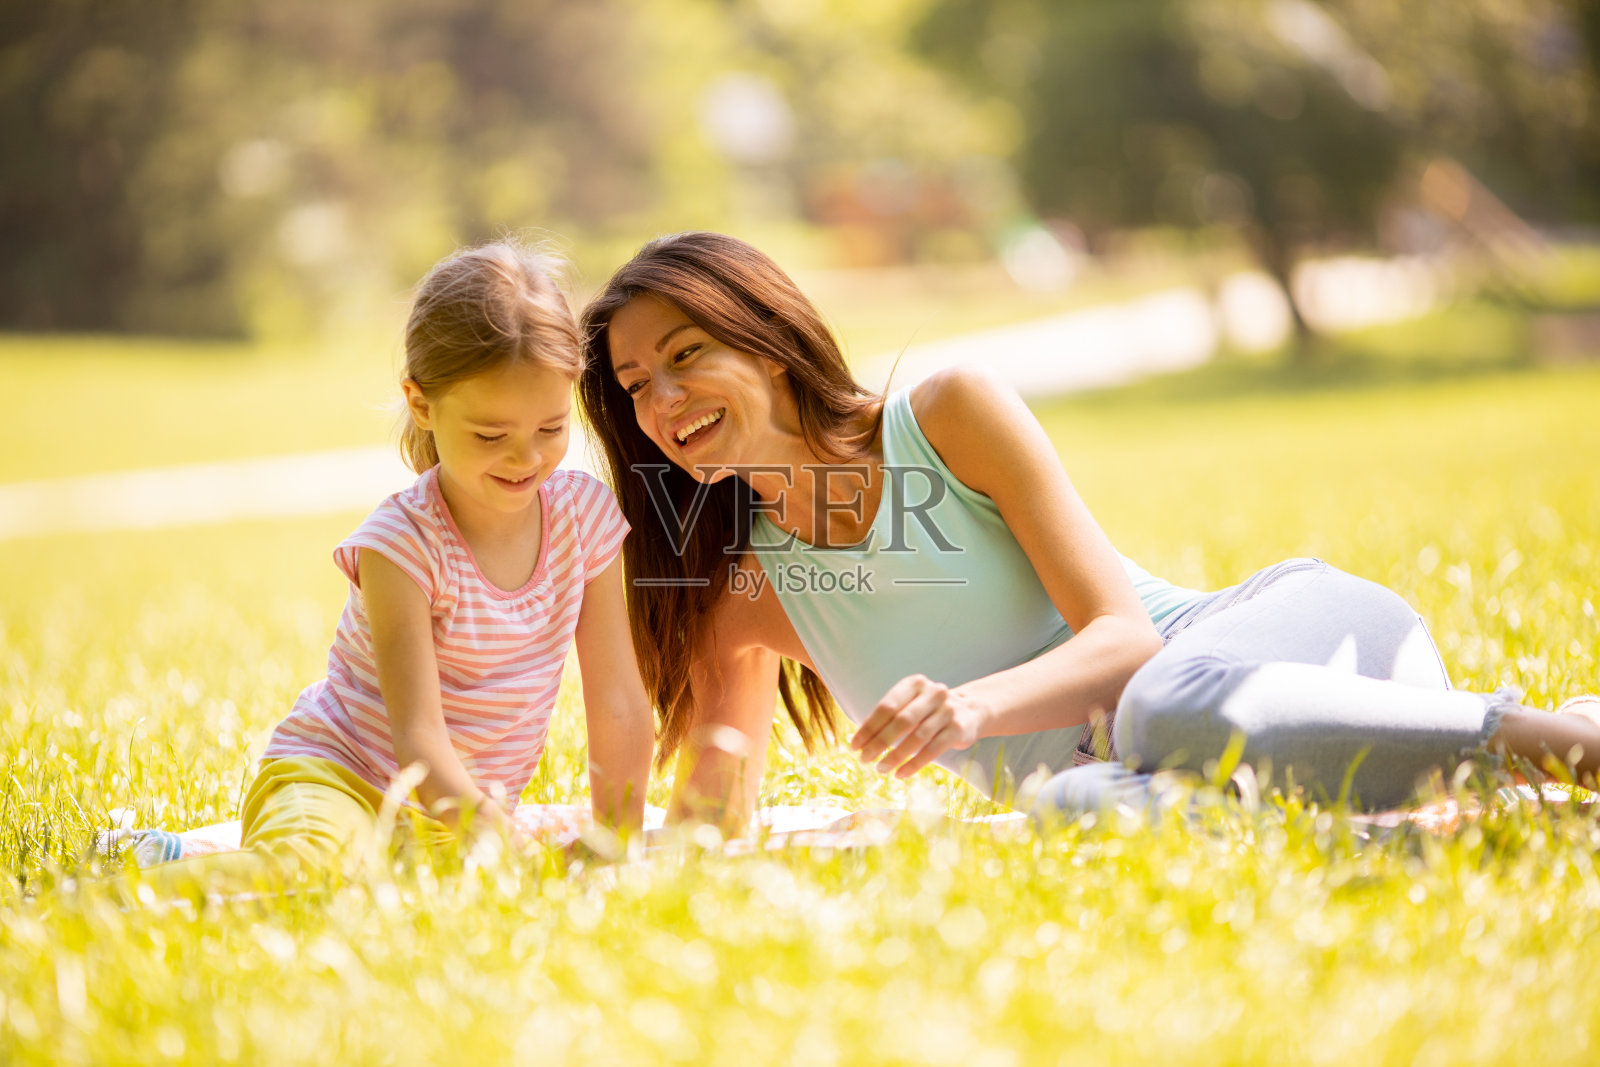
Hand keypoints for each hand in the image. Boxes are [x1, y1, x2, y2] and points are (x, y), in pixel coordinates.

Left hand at [851, 674, 983, 778]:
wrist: (971, 710)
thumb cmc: (928, 711)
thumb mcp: (911, 705)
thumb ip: (889, 718)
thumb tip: (860, 742)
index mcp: (915, 684)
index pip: (887, 707)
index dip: (869, 727)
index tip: (854, 746)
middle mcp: (933, 693)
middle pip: (901, 722)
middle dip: (879, 743)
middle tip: (864, 760)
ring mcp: (948, 710)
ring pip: (917, 737)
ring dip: (895, 756)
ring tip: (880, 768)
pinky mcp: (958, 729)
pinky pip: (932, 750)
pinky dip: (914, 764)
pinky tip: (900, 774)